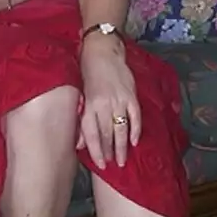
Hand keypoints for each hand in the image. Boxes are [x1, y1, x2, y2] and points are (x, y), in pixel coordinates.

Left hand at [75, 35, 139, 169]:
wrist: (102, 50)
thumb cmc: (87, 73)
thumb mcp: (81, 95)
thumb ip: (82, 119)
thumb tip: (80, 143)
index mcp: (89, 105)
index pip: (92, 135)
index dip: (96, 152)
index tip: (101, 164)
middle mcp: (103, 105)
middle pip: (107, 135)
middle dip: (110, 153)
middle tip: (114, 166)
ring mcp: (119, 100)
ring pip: (121, 129)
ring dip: (123, 146)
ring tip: (123, 160)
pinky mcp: (131, 95)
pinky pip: (135, 117)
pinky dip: (136, 130)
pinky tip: (135, 141)